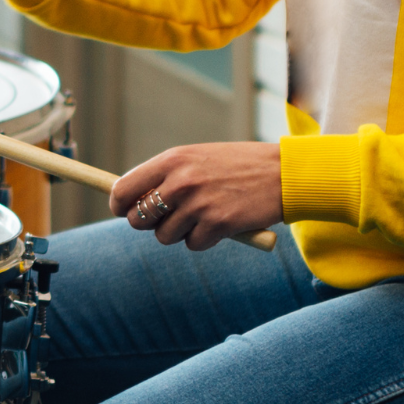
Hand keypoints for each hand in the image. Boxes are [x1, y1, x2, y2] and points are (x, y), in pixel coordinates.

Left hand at [110, 142, 282, 251]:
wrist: (284, 173)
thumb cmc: (238, 165)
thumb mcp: (198, 158)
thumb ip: (167, 176)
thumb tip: (133, 200)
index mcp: (172, 160)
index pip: (124, 189)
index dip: (119, 205)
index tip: (123, 211)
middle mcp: (180, 182)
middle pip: (139, 218)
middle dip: (148, 223)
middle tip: (167, 219)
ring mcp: (198, 205)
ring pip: (164, 236)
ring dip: (179, 233)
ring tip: (201, 216)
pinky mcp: (218, 226)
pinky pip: (192, 245)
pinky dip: (203, 240)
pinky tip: (220, 224)